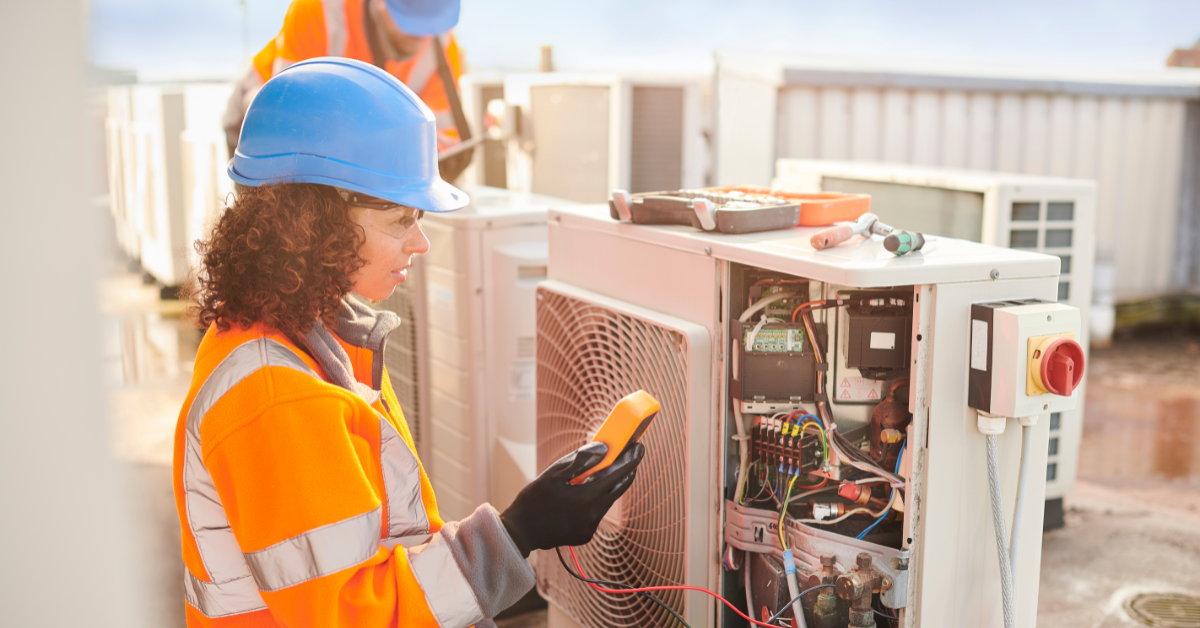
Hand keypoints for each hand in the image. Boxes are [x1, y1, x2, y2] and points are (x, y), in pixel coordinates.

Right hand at [500, 441, 645, 557]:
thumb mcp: (554, 474)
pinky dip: (594, 500)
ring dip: (607, 485)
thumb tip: (604, 448)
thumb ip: (581, 461)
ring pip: (607, 501)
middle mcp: (593, 515)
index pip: (618, 475)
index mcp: (587, 498)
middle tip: (630, 455)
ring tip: (600, 471)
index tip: (639, 446)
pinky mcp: (585, 535)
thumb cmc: (533, 500)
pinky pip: (596, 513)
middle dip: (626, 471)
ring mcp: (590, 528)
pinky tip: (582, 493)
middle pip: (618, 489)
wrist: (520, 532)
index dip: (631, 460)